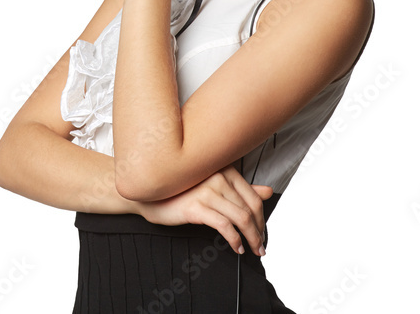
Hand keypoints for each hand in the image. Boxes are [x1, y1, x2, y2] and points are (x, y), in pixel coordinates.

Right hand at [135, 163, 272, 256]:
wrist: (150, 196)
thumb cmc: (182, 192)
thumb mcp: (214, 188)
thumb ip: (241, 189)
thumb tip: (268, 192)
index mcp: (225, 170)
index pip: (254, 197)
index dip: (262, 218)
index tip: (262, 232)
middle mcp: (218, 177)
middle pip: (250, 209)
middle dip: (259, 231)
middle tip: (261, 247)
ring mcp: (207, 191)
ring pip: (241, 218)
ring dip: (251, 238)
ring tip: (252, 250)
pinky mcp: (196, 207)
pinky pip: (224, 226)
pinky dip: (234, 239)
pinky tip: (236, 247)